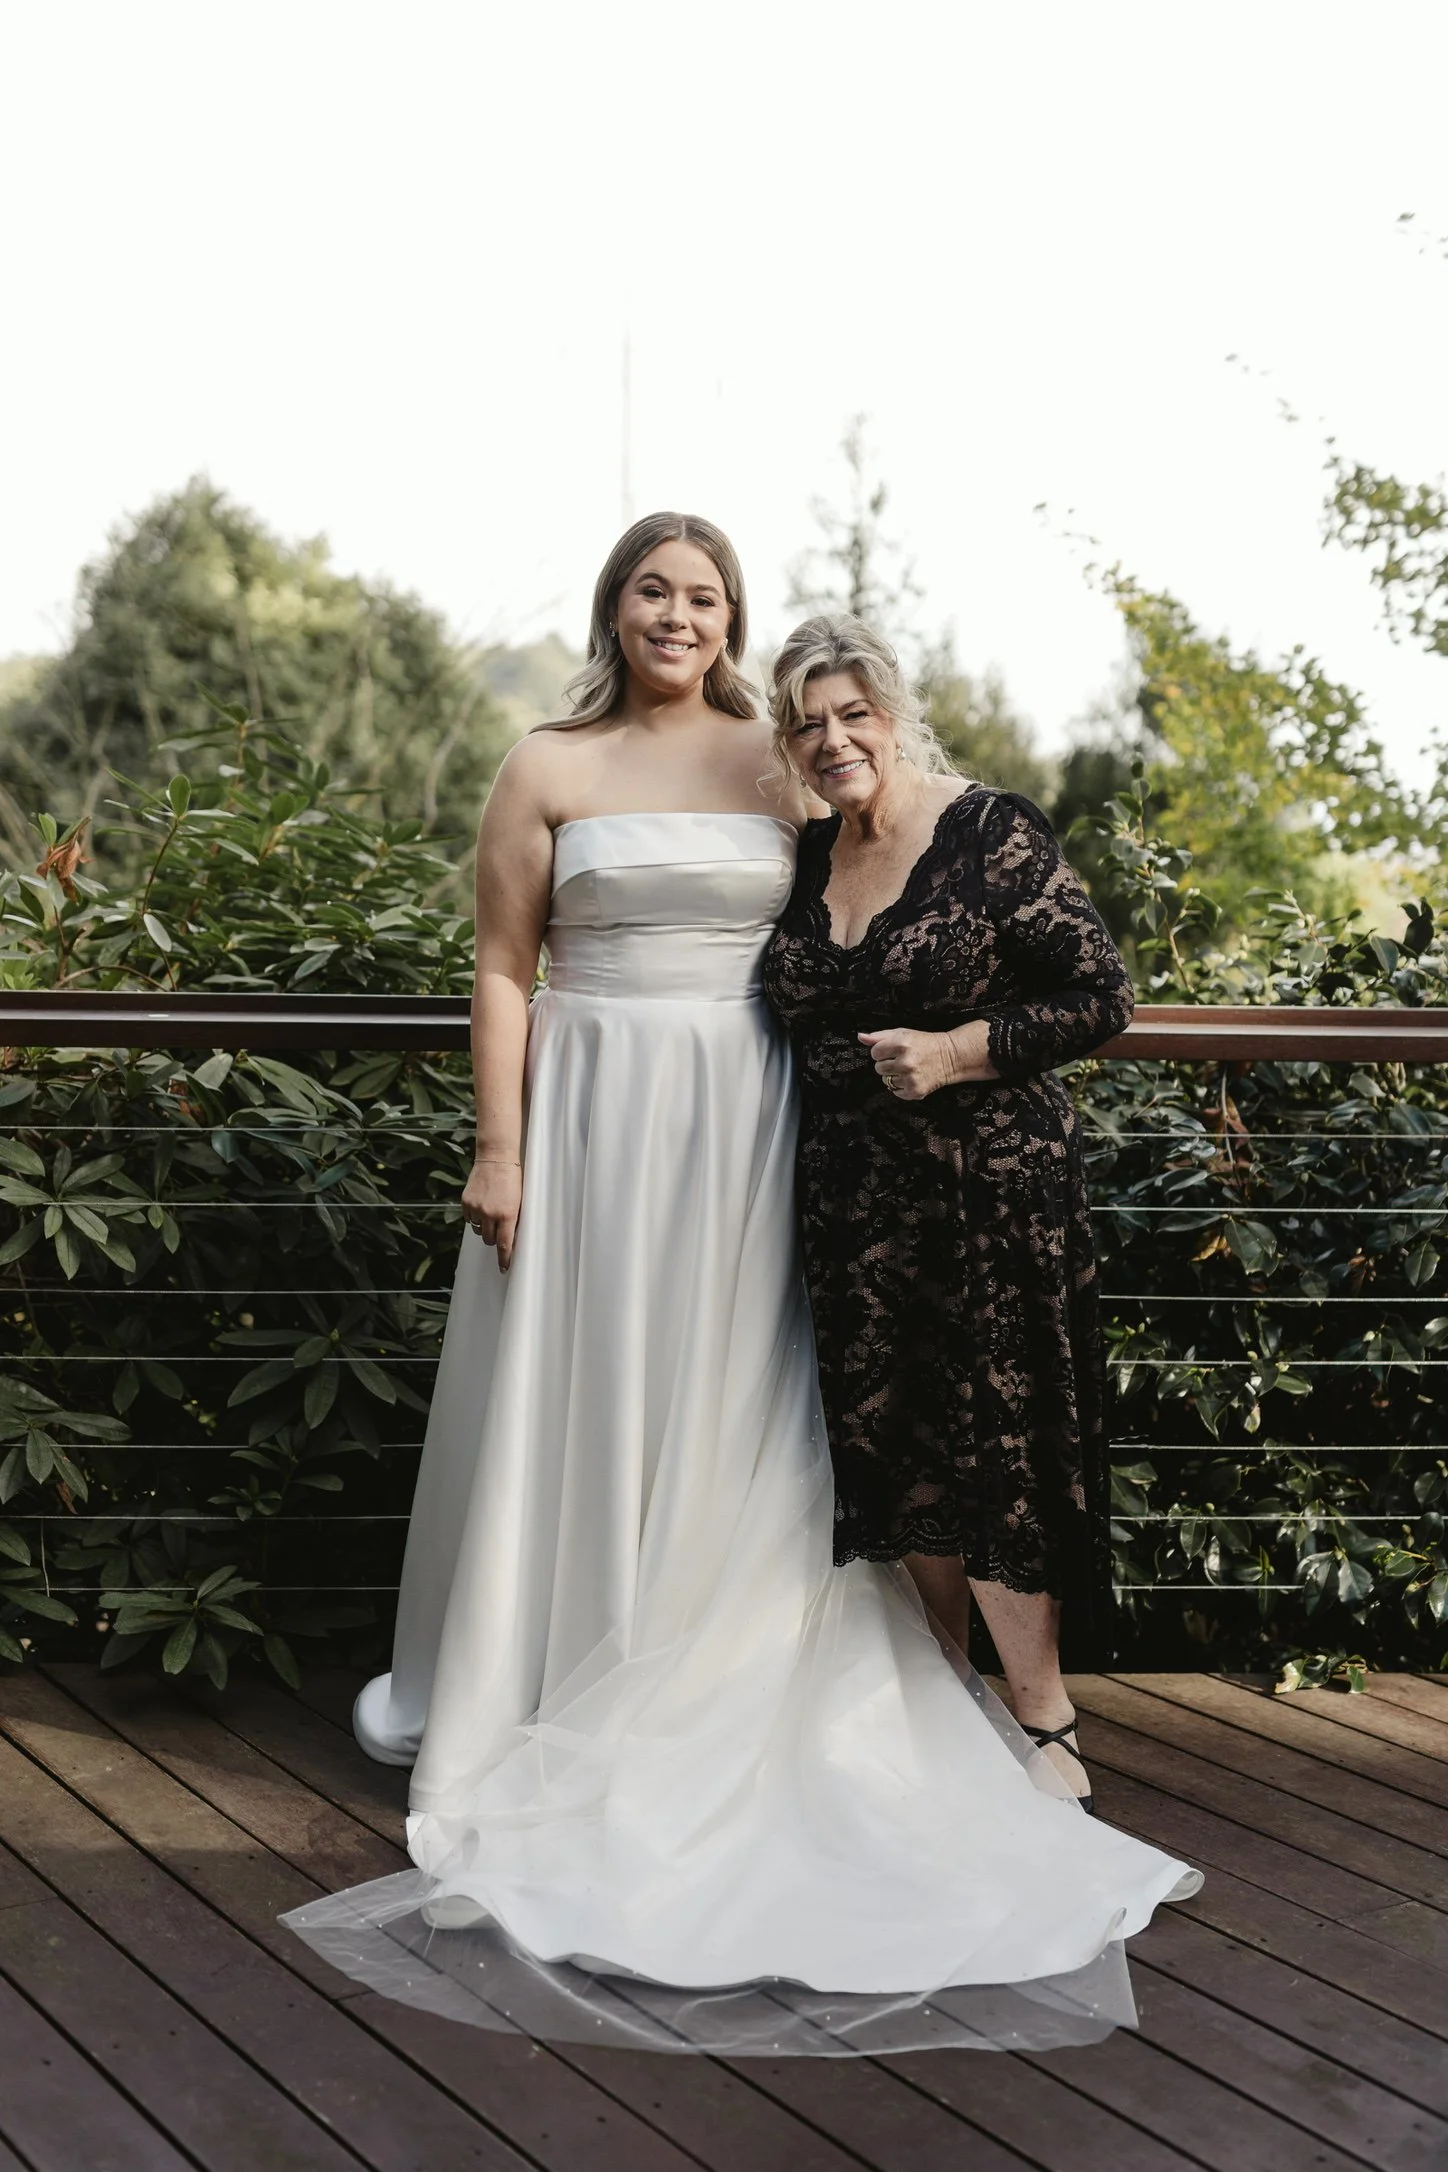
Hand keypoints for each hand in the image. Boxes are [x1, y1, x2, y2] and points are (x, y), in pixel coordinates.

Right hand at [463, 1156, 521, 1270]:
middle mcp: (490, 1214)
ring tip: (490, 1211)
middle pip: (489, 1240)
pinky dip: (475, 1217)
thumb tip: (508, 1239)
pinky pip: (469, 1219)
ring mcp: (476, 1208)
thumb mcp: (519, 1202)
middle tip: (498, 1228)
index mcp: (507, 1215)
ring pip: (478, 1230)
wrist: (496, 1159)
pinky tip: (481, 1206)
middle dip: (493, 1238)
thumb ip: (513, 1221)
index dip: (504, 1258)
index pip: (504, 1245)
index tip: (504, 1268)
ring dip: (484, 1227)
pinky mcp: (466, 1202)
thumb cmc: (513, 1179)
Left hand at [858, 1028, 953, 1100]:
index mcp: (901, 1044)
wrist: (949, 1057)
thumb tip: (860, 1037)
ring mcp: (910, 1078)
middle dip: (887, 1064)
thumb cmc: (923, 1044)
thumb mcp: (902, 1034)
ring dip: (895, 1076)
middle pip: (878, 1068)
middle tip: (902, 1060)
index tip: (893, 1051)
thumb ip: (879, 1036)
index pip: (874, 1052)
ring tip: (909, 1069)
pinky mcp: (915, 1091)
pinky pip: (895, 1092)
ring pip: (886, 1081)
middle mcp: (906, 1062)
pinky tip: (912, 1078)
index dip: (882, 1051)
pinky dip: (902, 1087)